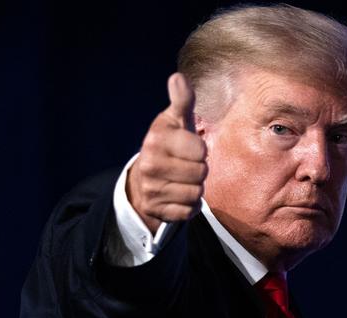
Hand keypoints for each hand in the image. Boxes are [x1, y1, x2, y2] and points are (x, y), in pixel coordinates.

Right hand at [127, 73, 207, 232]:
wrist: (145, 178)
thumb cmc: (170, 144)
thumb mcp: (176, 121)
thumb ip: (182, 101)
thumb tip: (178, 77)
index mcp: (156, 139)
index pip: (200, 151)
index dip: (200, 150)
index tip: (189, 148)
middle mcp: (149, 165)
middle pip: (201, 173)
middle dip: (199, 170)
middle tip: (185, 165)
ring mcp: (151, 189)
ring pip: (196, 193)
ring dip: (195, 188)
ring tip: (182, 179)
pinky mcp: (156, 210)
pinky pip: (189, 211)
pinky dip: (189, 205)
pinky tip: (178, 195)